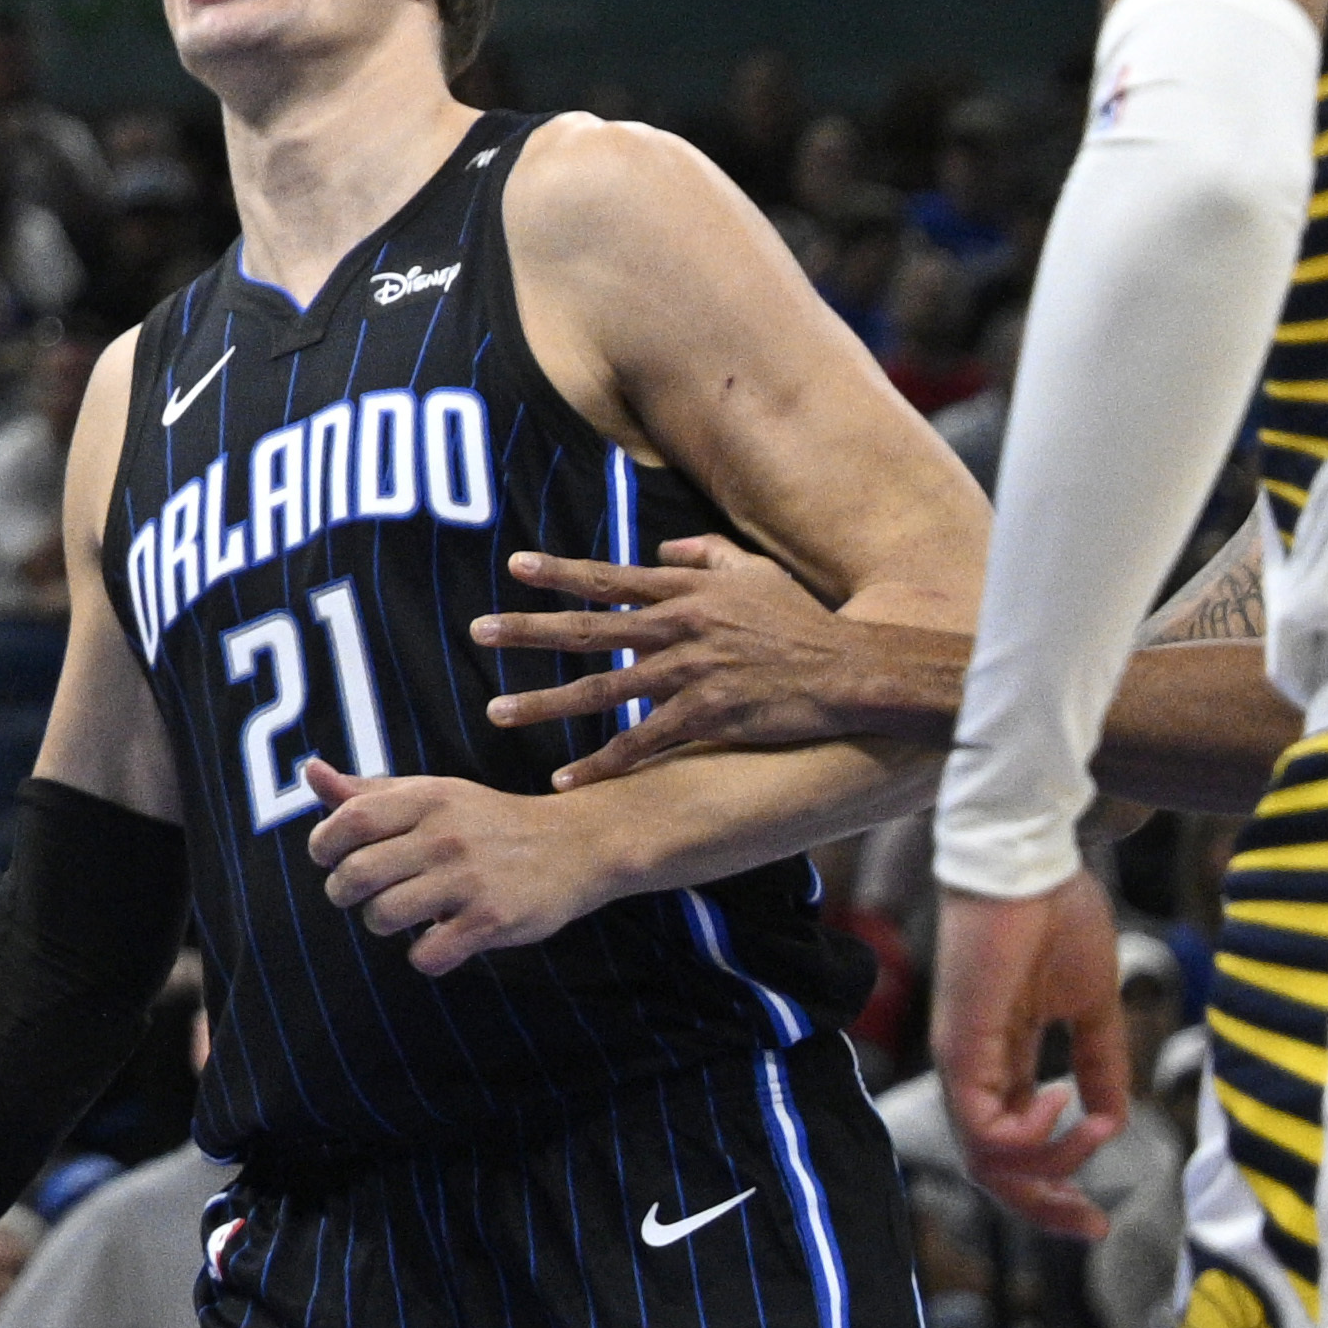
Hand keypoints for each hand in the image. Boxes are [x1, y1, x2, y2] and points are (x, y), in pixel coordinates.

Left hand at [299, 766, 641, 971]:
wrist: (575, 845)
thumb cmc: (485, 821)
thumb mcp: (430, 795)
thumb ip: (367, 792)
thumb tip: (311, 773)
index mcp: (426, 799)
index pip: (348, 821)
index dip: (324, 845)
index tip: (330, 858)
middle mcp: (445, 836)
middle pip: (355, 876)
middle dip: (343, 893)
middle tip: (358, 894)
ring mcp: (469, 880)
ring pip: (383, 917)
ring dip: (380, 924)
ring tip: (399, 914)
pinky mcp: (492, 920)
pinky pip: (427, 954)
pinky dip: (423, 956)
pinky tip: (438, 939)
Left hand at [469, 541, 928, 782]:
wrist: (849, 670)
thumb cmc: (800, 620)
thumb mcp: (754, 571)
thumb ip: (703, 555)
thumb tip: (660, 548)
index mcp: (685, 592)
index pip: (609, 578)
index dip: (561, 573)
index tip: (515, 568)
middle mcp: (678, 628)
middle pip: (589, 630)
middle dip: (529, 632)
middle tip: (478, 630)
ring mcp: (689, 674)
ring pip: (602, 691)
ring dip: (545, 704)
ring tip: (496, 713)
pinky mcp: (705, 718)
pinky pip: (641, 745)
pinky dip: (601, 763)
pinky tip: (566, 778)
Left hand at [931, 870, 1138, 1238]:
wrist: (1031, 860)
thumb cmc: (1057, 917)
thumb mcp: (1091, 1008)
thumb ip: (1099, 1064)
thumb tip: (1114, 1120)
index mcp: (1005, 1062)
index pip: (1015, 1150)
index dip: (1056, 1189)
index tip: (1099, 1215)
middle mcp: (976, 1070)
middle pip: (994, 1171)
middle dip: (1045, 1208)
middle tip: (1093, 1224)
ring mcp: (963, 1059)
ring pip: (987, 1160)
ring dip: (1049, 1169)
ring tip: (1091, 1132)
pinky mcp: (960, 1043)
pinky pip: (982, 1125)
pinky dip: (1031, 1137)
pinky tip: (1064, 1105)